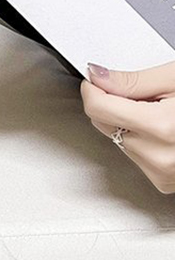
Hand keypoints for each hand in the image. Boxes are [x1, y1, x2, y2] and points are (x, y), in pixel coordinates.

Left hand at [81, 61, 174, 193]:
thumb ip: (133, 81)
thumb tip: (98, 76)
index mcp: (162, 128)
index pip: (98, 108)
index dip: (93, 88)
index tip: (95, 78)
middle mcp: (161, 157)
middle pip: (105, 124)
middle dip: (115, 105)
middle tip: (145, 95)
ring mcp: (163, 174)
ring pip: (117, 140)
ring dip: (129, 124)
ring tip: (164, 114)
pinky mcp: (165, 183)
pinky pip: (134, 156)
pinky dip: (141, 141)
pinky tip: (166, 132)